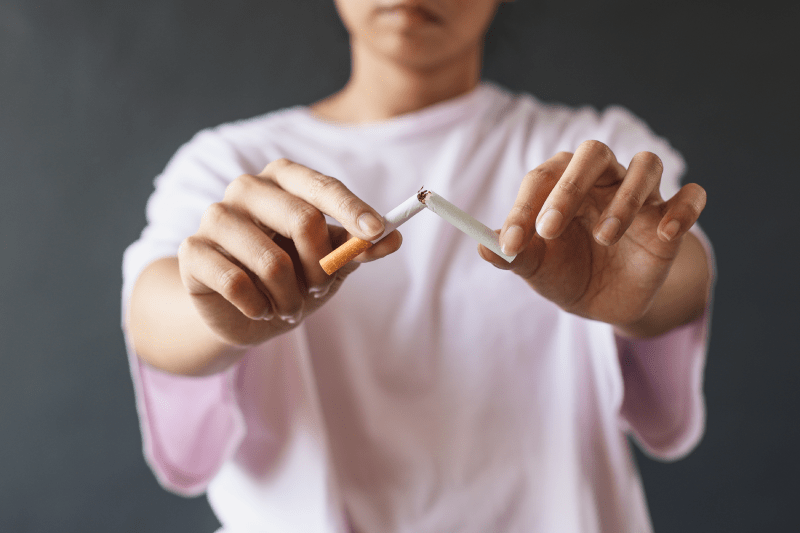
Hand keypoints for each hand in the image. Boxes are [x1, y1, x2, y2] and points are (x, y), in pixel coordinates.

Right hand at [177, 158, 401, 345]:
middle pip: (302, 219)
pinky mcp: (192, 251)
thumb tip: (393, 238)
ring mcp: (215, 217)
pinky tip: (259, 309)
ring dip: (291, 297)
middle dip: (322, 266)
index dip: (352, 209)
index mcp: (282, 179)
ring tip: (289, 307)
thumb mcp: (329, 261)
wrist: (242, 311)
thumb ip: (356, 247)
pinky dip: (259, 306)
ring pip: (272, 261)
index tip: (377, 231)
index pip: (322, 187)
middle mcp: (246, 189)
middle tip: (321, 287)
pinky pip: (236, 283)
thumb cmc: (291, 276)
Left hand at [480, 140, 706, 334]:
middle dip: (569, 188)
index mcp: (562, 185)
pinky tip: (666, 235)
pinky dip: (683, 210)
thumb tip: (484, 248)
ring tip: (604, 238)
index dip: (524, 208)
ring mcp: (641, 196)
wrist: (607, 301)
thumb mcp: (537, 269)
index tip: (512, 243)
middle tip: (549, 229)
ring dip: (625, 199)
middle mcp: (602, 180)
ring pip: (645, 165)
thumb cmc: (566, 273)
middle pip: (593, 153)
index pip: (542, 178)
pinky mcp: (671, 219)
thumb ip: (513, 256)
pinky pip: (691, 197)